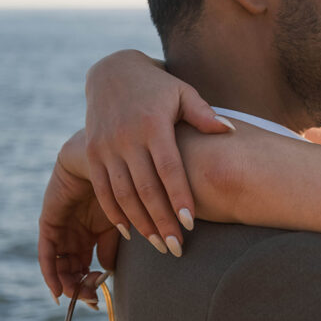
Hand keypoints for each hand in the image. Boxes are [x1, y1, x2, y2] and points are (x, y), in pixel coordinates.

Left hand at [38, 130, 119, 301]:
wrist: (110, 157)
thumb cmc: (125, 185)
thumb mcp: (121, 223)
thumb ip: (113, 247)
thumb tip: (108, 273)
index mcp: (93, 232)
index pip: (88, 266)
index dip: (94, 284)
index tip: (102, 300)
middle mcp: (75, 232)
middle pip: (72, 269)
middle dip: (81, 288)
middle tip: (93, 301)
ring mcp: (61, 228)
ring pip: (59, 265)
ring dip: (67, 284)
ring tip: (80, 296)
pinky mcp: (49, 221)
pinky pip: (46, 253)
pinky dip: (50, 273)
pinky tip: (58, 289)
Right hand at [84, 51, 233, 252]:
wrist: (112, 72)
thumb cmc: (158, 87)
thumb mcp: (182, 93)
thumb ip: (204, 114)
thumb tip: (228, 131)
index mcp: (152, 125)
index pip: (168, 168)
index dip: (179, 197)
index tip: (191, 224)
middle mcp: (126, 137)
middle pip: (145, 188)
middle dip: (161, 221)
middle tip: (176, 248)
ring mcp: (105, 146)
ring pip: (122, 194)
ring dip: (140, 223)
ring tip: (158, 245)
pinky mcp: (91, 153)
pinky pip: (102, 190)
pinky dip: (115, 213)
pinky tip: (130, 232)